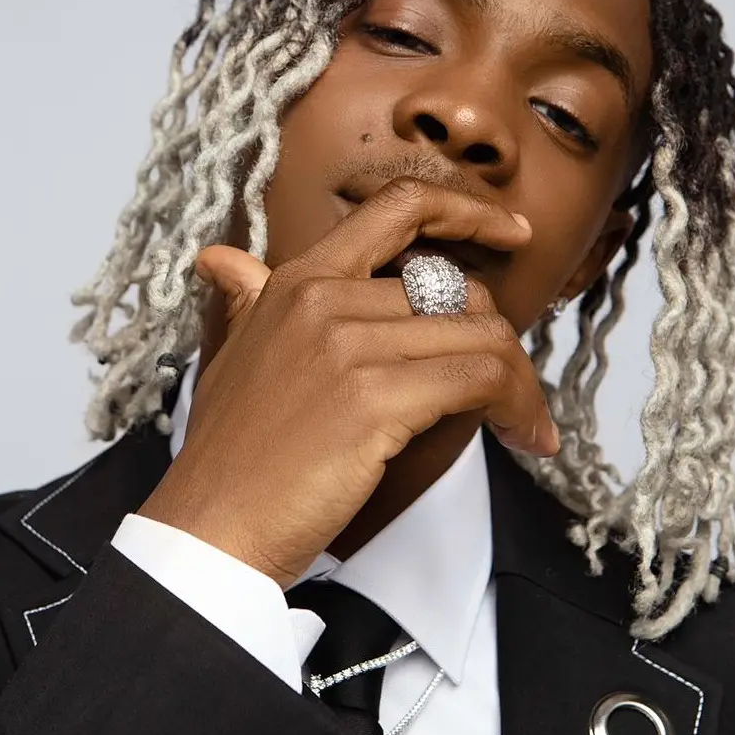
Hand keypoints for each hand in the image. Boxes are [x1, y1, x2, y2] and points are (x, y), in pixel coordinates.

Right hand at [137, 177, 558, 587]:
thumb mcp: (232, 353)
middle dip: (501, 341)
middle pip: (460, 291)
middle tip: (513, 387)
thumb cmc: (230, 451)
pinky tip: (524, 437)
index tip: (511, 232)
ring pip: (482, 334)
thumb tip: (222, 258)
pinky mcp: (374, 399)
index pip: (398, 209)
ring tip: (526, 422)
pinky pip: (482, 380)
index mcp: (299, 280)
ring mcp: (349, 345)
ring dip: (520, 382)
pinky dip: (517, 406)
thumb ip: (247, 298)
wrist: (208, 525)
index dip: (466, 211)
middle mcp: (325, 297)